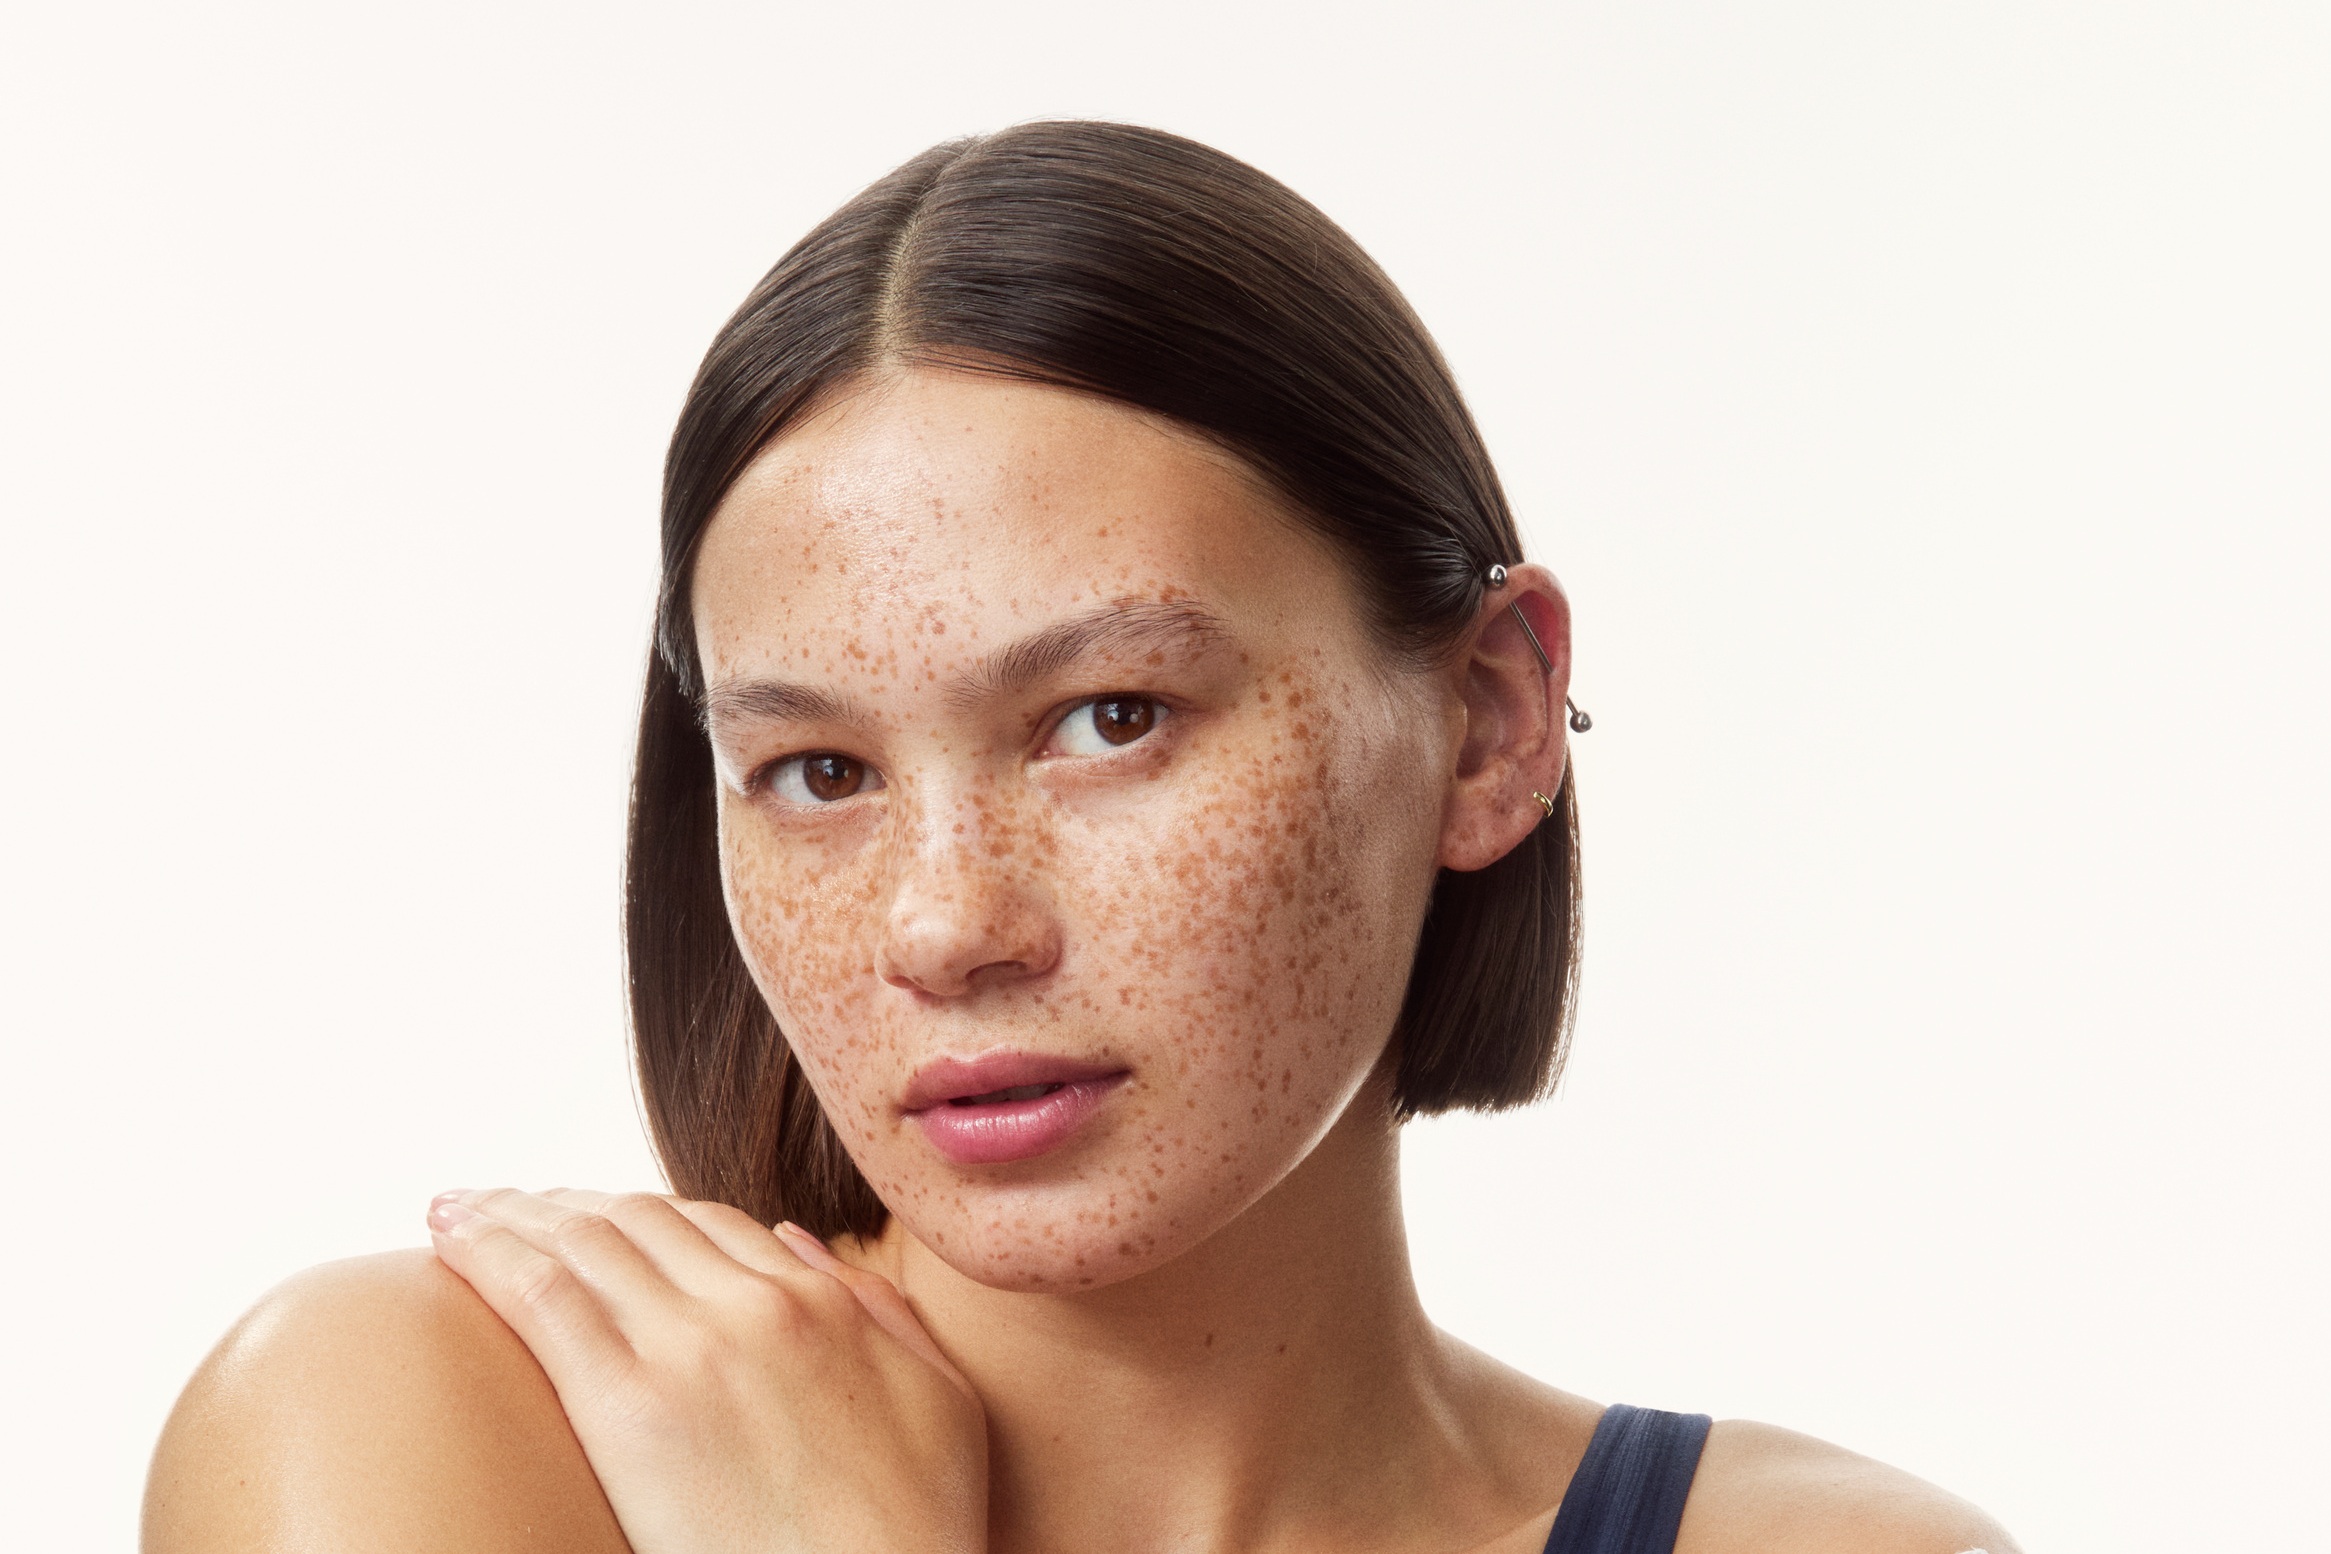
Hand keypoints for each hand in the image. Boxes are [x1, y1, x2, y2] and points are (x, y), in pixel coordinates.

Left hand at [427, 1187, 985, 1553]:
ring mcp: (691, 1346)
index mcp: (824, 1301)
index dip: (638, 1212)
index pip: (709, 1225)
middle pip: (637, 1219)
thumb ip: (878, 1310)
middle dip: (561, 1202)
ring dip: (511, 1212)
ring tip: (456, 1209)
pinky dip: (489, 1250)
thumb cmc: (917, 1529)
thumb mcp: (938, 1398)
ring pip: (583, 1239)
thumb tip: (803, 1245)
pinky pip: (543, 1296)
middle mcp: (755, 1302)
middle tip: (504, 1202)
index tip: (590, 1213)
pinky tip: (449, 1237)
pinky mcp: (630, 1404)